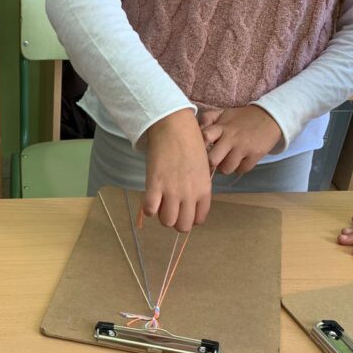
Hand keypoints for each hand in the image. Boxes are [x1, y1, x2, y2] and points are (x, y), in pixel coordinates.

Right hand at [143, 108, 211, 231]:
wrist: (174, 126)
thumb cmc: (190, 142)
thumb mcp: (202, 167)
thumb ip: (198, 186)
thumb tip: (189, 199)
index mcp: (204, 190)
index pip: (199, 219)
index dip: (190, 218)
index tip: (183, 210)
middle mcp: (190, 194)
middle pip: (183, 226)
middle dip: (175, 221)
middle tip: (170, 209)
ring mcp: (172, 190)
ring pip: (167, 222)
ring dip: (161, 216)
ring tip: (160, 203)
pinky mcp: (155, 184)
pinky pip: (150, 209)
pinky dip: (148, 208)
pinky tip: (150, 198)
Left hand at [200, 105, 282, 175]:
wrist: (269, 117)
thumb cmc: (241, 118)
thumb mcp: (223, 113)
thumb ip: (207, 119)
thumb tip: (195, 131)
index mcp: (222, 127)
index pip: (205, 136)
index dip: (199, 146)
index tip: (199, 151)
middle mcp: (231, 137)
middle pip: (213, 159)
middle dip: (210, 163)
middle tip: (212, 162)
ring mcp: (244, 147)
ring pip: (226, 169)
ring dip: (225, 167)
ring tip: (228, 160)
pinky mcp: (256, 155)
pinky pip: (241, 170)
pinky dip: (240, 167)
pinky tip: (241, 159)